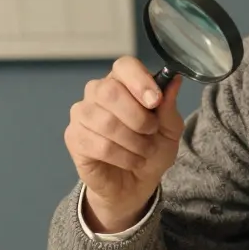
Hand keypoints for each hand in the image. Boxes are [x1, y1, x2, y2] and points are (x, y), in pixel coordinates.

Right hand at [65, 56, 184, 232]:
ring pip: (105, 121)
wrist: (135, 184)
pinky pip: (99, 145)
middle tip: (151, 132)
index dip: (139, 81)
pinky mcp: (74, 138)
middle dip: (138, 117)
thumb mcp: (170, 130)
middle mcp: (97, 92)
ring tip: (144, 151)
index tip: (155, 101)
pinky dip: (123, 156)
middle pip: (110, 91)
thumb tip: (174, 79)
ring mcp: (82, 114)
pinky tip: (131, 161)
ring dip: (133, 141)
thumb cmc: (152, 149)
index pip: (124, 66)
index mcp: (122, 81)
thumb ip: (169, 106)